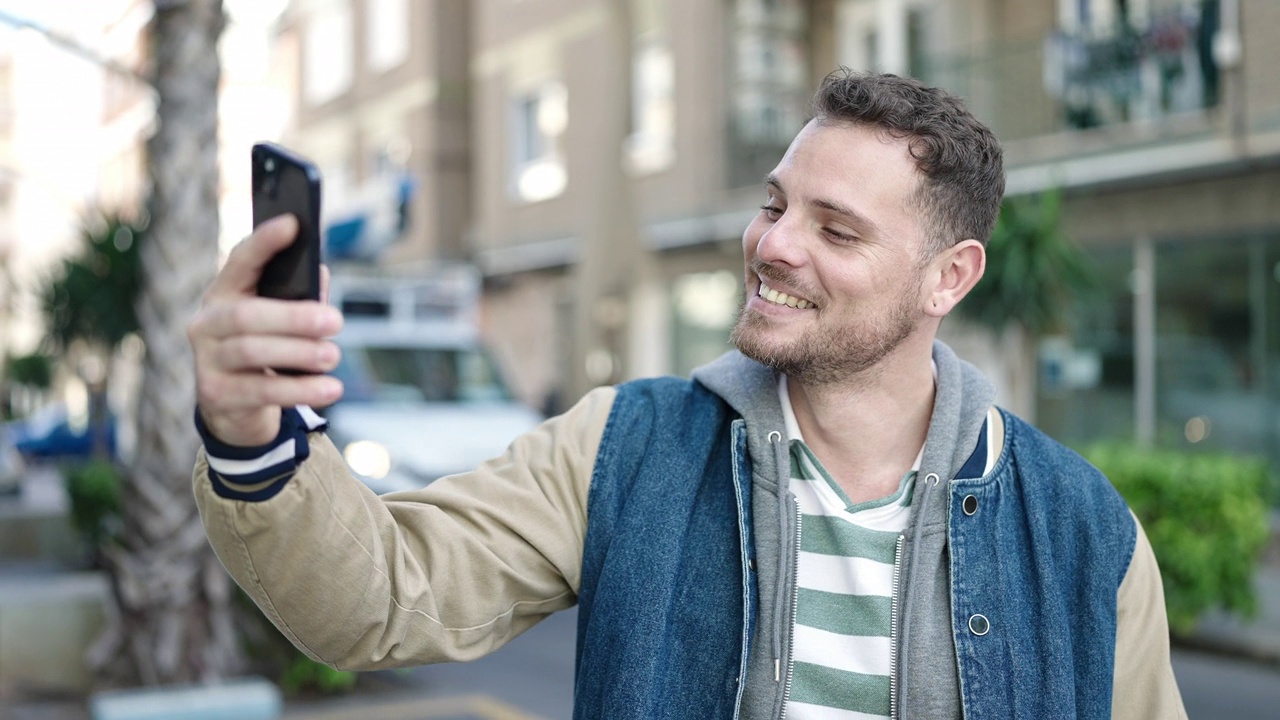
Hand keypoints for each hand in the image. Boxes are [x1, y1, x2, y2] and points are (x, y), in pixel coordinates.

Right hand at [187, 214, 344, 446]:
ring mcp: (207, 360)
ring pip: (251, 351)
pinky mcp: (216, 395)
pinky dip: (300, 389)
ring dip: (299, 353)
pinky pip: (261, 390)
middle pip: (246, 314)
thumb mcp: (279, 323)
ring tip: (333, 356)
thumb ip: (298, 297)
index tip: (292, 224)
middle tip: (335, 321)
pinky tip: (330, 388)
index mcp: (224, 294)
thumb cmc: (265, 352)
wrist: (235, 408)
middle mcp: (206, 323)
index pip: (239, 261)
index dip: (264, 242)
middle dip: (293, 317)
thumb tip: (319, 271)